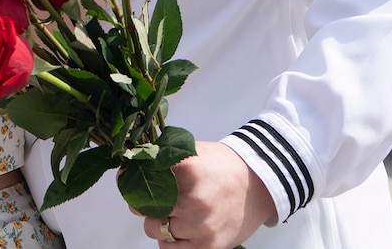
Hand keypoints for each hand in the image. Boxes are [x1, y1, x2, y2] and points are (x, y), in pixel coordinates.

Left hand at [138, 141, 273, 247]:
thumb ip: (162, 159)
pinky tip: (179, 229)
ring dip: (157, 223)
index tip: (133, 180)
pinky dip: (169, 241)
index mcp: (188, 170)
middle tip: (157, 198)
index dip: (134, 180)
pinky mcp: (208, 247)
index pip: (144, 178)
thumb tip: (132, 167)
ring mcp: (200, 225)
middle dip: (145, 203)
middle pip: (145, 207)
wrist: (259, 185)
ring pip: (154, 229)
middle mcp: (193, 199)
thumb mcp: (192, 151)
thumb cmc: (223, 167)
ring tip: (173, 213)